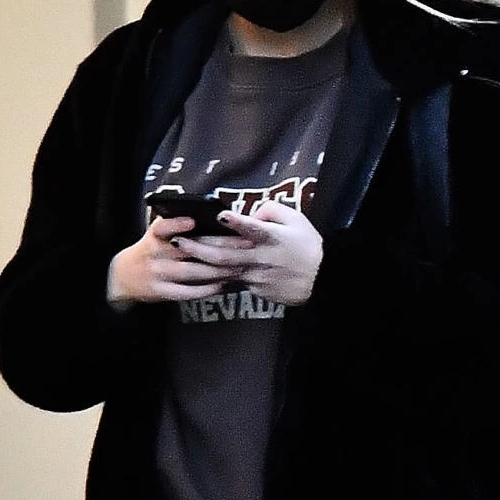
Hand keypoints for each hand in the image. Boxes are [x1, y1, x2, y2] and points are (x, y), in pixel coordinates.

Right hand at [107, 217, 238, 307]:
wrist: (122, 277)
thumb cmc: (153, 251)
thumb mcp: (158, 235)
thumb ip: (179, 227)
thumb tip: (218, 219)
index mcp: (155, 236)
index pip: (162, 227)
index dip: (176, 224)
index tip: (193, 221)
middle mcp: (155, 253)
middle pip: (188, 250)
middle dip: (219, 247)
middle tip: (246, 244)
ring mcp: (157, 273)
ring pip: (191, 272)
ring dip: (218, 270)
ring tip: (241, 267)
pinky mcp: (161, 291)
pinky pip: (187, 292)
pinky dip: (206, 289)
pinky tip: (224, 286)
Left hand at [188, 202, 323, 305]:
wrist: (322, 281)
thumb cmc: (309, 247)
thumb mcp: (297, 220)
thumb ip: (271, 210)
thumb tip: (251, 212)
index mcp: (272, 238)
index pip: (253, 228)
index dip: (236, 222)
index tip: (220, 216)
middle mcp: (261, 258)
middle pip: (224, 254)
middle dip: (198, 247)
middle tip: (177, 241)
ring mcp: (256, 276)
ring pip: (221, 271)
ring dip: (198, 264)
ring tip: (181, 257)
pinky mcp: (255, 289)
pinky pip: (233, 282)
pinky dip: (217, 277)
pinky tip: (201, 273)